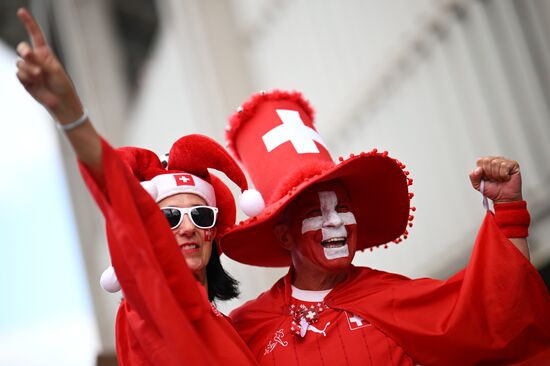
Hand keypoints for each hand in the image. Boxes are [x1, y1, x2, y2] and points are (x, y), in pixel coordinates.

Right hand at [15, 8, 82, 122]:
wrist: (61, 102)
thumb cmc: (62, 85)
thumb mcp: (55, 69)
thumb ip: (41, 60)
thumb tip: (27, 55)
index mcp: (45, 53)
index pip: (35, 35)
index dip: (28, 23)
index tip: (21, 11)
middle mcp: (35, 59)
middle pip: (22, 48)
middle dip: (24, 50)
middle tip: (29, 55)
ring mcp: (29, 69)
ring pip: (20, 63)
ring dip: (30, 69)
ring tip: (40, 76)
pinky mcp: (24, 80)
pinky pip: (19, 74)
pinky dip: (27, 77)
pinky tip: (35, 82)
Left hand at [469, 156, 522, 203]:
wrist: (504, 198)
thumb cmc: (493, 190)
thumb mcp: (477, 185)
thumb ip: (473, 176)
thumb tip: (478, 169)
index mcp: (486, 164)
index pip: (480, 160)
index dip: (482, 171)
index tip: (486, 178)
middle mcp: (495, 161)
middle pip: (487, 160)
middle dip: (489, 173)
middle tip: (494, 179)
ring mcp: (504, 161)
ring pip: (496, 162)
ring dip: (497, 175)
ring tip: (500, 179)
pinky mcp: (513, 164)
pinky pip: (505, 165)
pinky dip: (504, 175)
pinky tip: (506, 178)